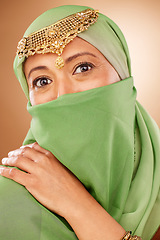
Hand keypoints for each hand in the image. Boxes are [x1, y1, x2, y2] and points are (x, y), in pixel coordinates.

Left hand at [0, 143, 125, 239]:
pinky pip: (14, 174)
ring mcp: (37, 171)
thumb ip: (52, 164)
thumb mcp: (63, 168)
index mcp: (51, 156)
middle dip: (15, 153)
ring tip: (4, 161)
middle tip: (9, 155)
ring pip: (17, 161)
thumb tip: (44, 165)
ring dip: (8, 160)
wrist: (74, 199)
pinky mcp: (32, 183)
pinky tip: (1, 171)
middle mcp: (43, 161)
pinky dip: (5, 171)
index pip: (34, 147)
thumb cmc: (71, 186)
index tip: (20, 150)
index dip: (24, 148)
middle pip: (24, 152)